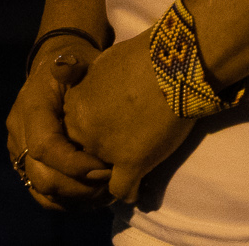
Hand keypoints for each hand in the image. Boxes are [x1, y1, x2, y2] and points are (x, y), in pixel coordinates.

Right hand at [5, 48, 112, 210]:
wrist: (56, 68)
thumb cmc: (74, 64)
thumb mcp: (76, 59)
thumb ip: (71, 68)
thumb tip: (65, 69)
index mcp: (29, 107)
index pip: (44, 147)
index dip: (74, 164)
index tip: (106, 169)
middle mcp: (18, 133)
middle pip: (41, 176)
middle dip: (79, 187)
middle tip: (112, 186)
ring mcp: (19, 152)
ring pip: (41, 191)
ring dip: (76, 199)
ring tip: (106, 194)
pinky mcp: (26, 165)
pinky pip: (43, 194)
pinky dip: (68, 201)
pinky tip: (94, 196)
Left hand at [61, 34, 195, 203]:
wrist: (173, 65)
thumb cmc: (143, 57)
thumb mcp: (104, 64)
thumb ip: (92, 84)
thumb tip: (93, 87)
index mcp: (75, 104)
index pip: (75, 131)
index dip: (93, 132)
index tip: (112, 128)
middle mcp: (84, 129)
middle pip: (85, 153)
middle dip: (100, 154)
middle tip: (125, 146)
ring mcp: (105, 149)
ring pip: (101, 175)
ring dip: (115, 172)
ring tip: (135, 166)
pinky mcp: (131, 164)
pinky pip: (123, 190)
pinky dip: (131, 190)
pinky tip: (140, 185)